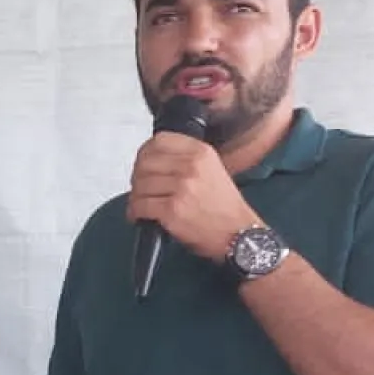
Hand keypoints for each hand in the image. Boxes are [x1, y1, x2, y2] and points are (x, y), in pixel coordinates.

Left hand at [127, 133, 258, 262]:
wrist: (239, 234)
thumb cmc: (224, 207)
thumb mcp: (212, 170)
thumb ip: (185, 160)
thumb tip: (151, 160)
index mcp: (201, 152)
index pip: (160, 140)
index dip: (145, 153)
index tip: (142, 164)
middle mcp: (191, 166)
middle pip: (145, 163)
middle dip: (137, 177)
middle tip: (140, 189)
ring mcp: (181, 188)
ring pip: (140, 185)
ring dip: (135, 197)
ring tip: (141, 204)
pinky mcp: (172, 210)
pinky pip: (140, 205)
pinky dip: (134, 212)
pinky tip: (139, 216)